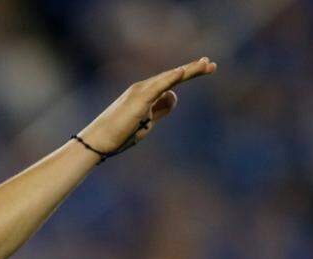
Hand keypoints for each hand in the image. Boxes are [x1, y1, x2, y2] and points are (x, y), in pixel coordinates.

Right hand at [77, 57, 216, 153]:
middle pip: (173, 76)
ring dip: (188, 71)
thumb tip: (174, 96)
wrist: (100, 140)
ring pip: (169, 78)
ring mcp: (141, 92)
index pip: (172, 81)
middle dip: (193, 69)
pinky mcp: (139, 99)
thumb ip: (161, 108)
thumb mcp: (148, 120)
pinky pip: (158, 86)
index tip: (205, 67)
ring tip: (206, 66)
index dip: (188, 74)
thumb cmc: (121, 133)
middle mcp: (144, 88)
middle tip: (212, 65)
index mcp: (147, 94)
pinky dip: (170, 78)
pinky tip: (182, 71)